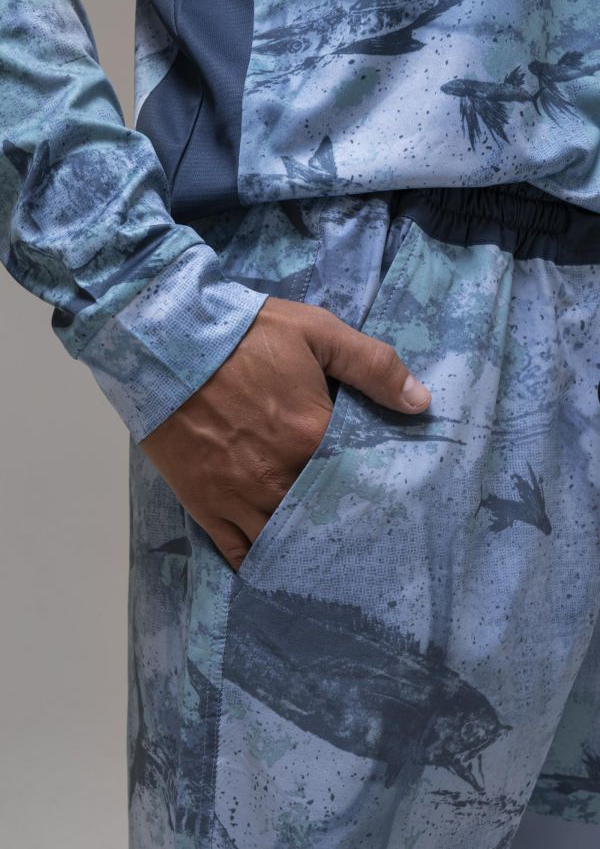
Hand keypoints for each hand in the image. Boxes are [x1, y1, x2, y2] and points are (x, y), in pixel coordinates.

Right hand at [139, 296, 430, 570]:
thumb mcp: (316, 332)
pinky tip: (278, 570)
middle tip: (368, 541)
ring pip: (285, 540)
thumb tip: (422, 403)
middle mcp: (280, 477)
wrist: (163, 342)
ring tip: (329, 562)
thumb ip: (373, 366)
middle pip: (325, 517)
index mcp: (312, 437)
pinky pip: (238, 551)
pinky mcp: (206, 505)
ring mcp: (240, 497)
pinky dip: (260, 564)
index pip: (362, 480)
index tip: (396, 502)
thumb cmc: (243, 334)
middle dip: (346, 527)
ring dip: (306, 550)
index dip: (378, 490)